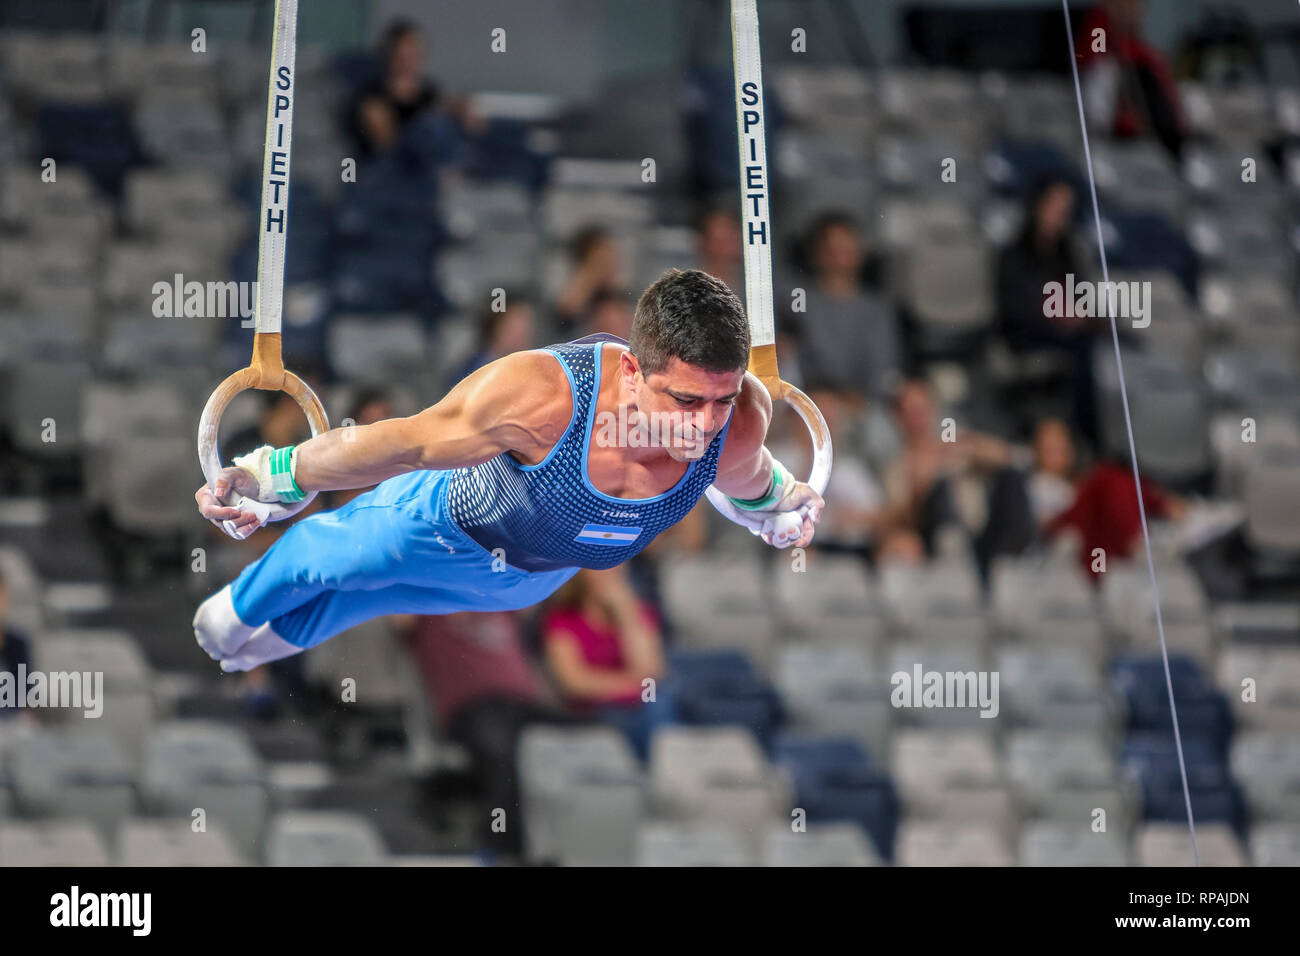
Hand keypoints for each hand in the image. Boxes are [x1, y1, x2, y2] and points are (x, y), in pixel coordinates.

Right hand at [194, 466, 308, 539]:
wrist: (253, 483)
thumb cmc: (239, 476)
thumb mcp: (233, 473)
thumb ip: (224, 480)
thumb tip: (218, 493)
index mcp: (205, 497)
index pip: (208, 511)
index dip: (222, 513)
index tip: (237, 511)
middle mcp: (212, 510)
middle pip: (220, 523)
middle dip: (237, 520)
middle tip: (252, 514)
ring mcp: (222, 519)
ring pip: (230, 530)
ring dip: (244, 526)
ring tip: (256, 519)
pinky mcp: (232, 524)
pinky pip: (237, 533)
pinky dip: (248, 529)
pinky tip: (256, 523)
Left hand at [761, 480, 822, 548]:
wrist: (768, 489)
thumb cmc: (787, 490)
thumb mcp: (806, 492)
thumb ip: (817, 503)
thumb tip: (817, 519)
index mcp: (801, 516)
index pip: (807, 531)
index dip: (806, 539)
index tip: (800, 542)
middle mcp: (791, 522)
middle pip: (794, 538)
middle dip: (792, 539)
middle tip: (787, 533)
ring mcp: (779, 525)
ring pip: (782, 540)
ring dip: (781, 541)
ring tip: (778, 535)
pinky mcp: (767, 527)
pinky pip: (770, 537)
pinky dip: (770, 539)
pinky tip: (769, 534)